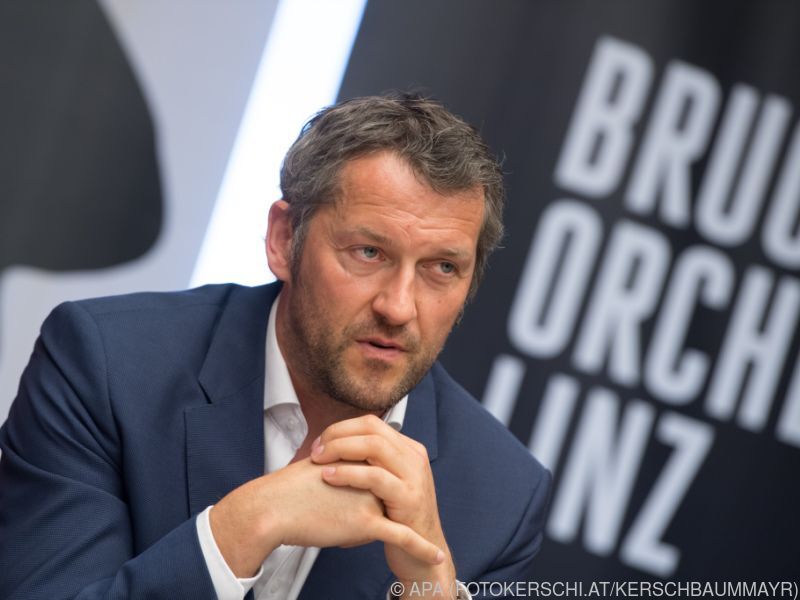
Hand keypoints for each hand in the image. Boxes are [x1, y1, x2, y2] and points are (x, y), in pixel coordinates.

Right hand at [209, 457, 443, 577]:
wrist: (274, 507)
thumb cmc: (291, 492)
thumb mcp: (322, 468)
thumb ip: (342, 469)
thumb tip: (349, 477)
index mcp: (361, 460)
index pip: (386, 474)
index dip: (390, 492)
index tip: (397, 502)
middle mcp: (372, 475)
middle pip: (393, 494)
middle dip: (395, 511)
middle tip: (400, 522)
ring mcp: (372, 498)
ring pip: (398, 514)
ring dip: (414, 530)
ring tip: (426, 545)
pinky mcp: (367, 522)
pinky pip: (401, 537)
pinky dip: (421, 548)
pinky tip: (436, 556)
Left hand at [311, 415, 455, 593]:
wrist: (422, 558)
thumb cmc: (396, 520)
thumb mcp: (387, 484)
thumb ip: (370, 464)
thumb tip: (334, 447)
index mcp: (408, 450)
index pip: (371, 423)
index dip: (342, 429)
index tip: (321, 443)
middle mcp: (414, 457)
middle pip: (371, 428)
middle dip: (338, 435)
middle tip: (316, 450)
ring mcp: (414, 476)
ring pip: (373, 445)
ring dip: (340, 449)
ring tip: (319, 460)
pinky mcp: (408, 497)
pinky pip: (374, 476)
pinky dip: (348, 473)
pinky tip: (329, 477)